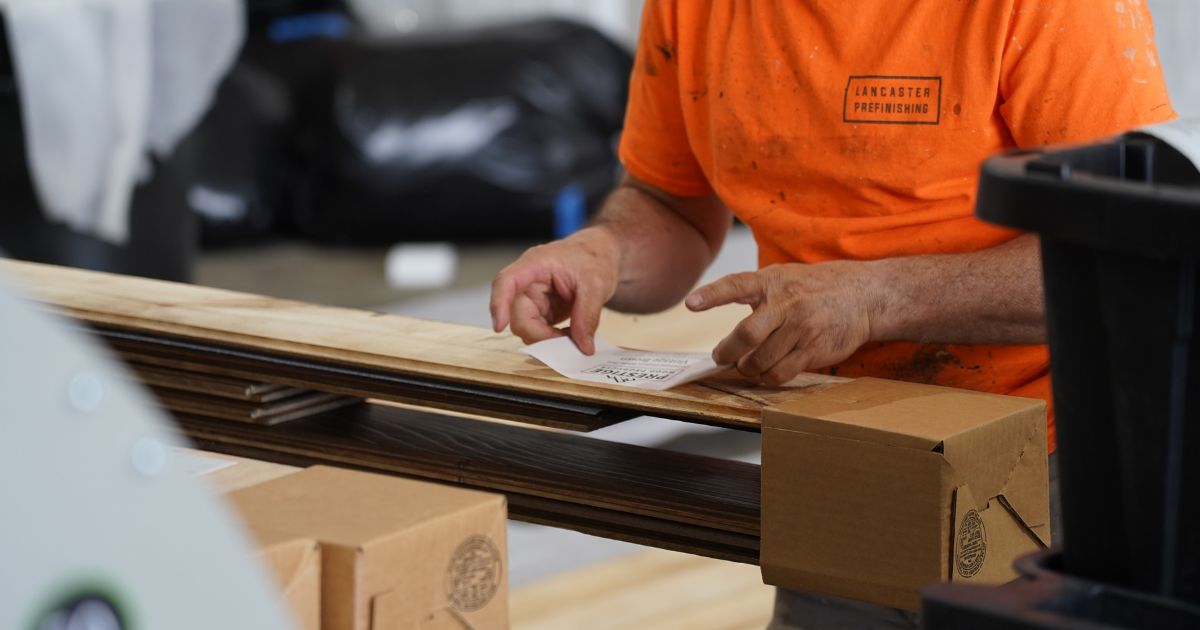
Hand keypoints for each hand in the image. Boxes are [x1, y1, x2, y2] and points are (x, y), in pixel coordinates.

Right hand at [490, 228, 619, 354]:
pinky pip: (538, 330)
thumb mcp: (597, 285)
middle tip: (568, 344)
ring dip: (547, 339)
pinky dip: (553, 338)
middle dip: (539, 335)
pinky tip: (572, 334)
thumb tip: (583, 347)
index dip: (499, 304)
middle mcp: (528, 282)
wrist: (601, 253)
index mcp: (535, 264)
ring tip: (575, 337)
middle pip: (517, 315)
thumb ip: (588, 315)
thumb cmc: (594, 257)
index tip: (499, 327)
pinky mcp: (541, 310)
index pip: (506, 282)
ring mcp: (533, 297)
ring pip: (526, 327)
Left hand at [685, 261, 885, 385]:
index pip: (736, 285)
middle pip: (746, 335)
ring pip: (760, 360)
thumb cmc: (816, 288)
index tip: (690, 303)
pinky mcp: (813, 350)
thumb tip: (717, 308)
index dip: (712, 295)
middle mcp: (786, 304)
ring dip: (747, 368)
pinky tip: (766, 373)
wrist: (863, 296)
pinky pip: (780, 374)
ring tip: (747, 365)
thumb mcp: (784, 277)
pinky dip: (766, 378)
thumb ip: (755, 291)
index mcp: (772, 282)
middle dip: (727, 351)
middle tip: (720, 357)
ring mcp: (801, 328)